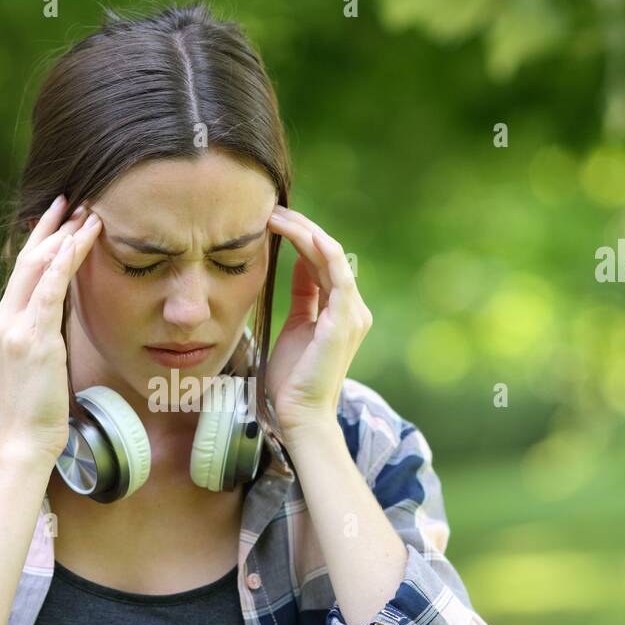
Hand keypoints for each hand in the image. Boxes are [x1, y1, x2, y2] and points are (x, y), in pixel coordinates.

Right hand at [0, 194, 101, 463]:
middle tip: (75, 201)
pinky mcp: (34, 339)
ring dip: (65, 238)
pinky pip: (50, 291)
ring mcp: (17, 328)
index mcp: (5, 323)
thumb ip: (46, 333)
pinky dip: (64, 263)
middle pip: (28, 260)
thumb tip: (63, 313)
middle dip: (52, 227)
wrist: (26, 438)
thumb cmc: (39, 408)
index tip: (60, 217)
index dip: (41, 240)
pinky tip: (79, 242)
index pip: (23, 271)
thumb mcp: (41, 361)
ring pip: (39, 268)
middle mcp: (5, 319)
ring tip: (88, 214)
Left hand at [265, 204, 372, 435]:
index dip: (300, 238)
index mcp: (342, 309)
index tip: (271, 222)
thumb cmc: (293, 378)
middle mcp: (353, 307)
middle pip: (328, 253)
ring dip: (303, 231)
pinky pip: (336, 273)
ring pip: (331, 256)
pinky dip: (320, 250)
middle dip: (300, 227)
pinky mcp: (345, 319)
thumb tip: (297, 265)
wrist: (300, 413)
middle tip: (270, 210)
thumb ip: (302, 296)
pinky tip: (299, 233)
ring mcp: (352, 313)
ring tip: (275, 216)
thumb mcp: (295, 326)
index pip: (323, 261)